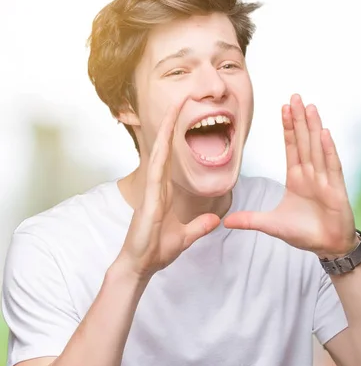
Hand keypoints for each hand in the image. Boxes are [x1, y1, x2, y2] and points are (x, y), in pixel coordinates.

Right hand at [118, 99, 220, 278]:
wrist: (140, 266)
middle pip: (165, 148)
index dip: (177, 137)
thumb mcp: (186, 236)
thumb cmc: (156, 251)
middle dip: (171, 124)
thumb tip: (215, 219)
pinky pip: (156, 173)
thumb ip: (200, 225)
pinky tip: (163, 139)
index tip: (184, 118)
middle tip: (181, 99)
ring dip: (166, 130)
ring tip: (174, 107)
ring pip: (160, 153)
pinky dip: (160, 155)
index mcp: (164, 192)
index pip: (172, 158)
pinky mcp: (149, 201)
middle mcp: (157, 187)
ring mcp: (152, 191)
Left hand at [223, 94, 356, 257]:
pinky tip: (324, 133)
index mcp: (297, 178)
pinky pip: (331, 166)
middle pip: (304, 141)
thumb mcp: (272, 225)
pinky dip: (328, 150)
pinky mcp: (336, 190)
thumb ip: (251, 219)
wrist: (326, 247)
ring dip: (313, 127)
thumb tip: (226, 221)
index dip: (288, 127)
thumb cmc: (304, 233)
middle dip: (299, 119)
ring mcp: (324, 180)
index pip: (291, 147)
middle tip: (295, 96)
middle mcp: (311, 174)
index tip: (284, 107)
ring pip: (317, 148)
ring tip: (309, 107)